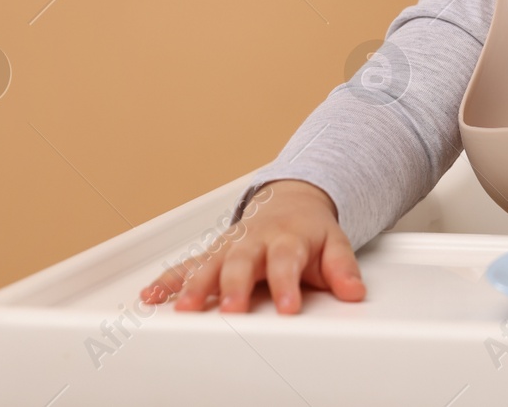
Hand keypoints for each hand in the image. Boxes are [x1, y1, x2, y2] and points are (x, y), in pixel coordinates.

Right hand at [140, 179, 365, 313]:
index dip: (287, 284)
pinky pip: (187, 264)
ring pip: (210, 262)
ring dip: (195, 284)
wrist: (292, 199)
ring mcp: (231, 244)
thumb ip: (343, 268)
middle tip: (232, 308)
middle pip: (242, 261)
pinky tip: (152, 294)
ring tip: (185, 307)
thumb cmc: (310, 230)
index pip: (287, 261)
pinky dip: (169, 278)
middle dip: (234, 285)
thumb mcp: (334, 243)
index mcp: (288, 238)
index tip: (288, 308)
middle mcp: (255, 240)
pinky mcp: (213, 252)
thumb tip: (355, 291)